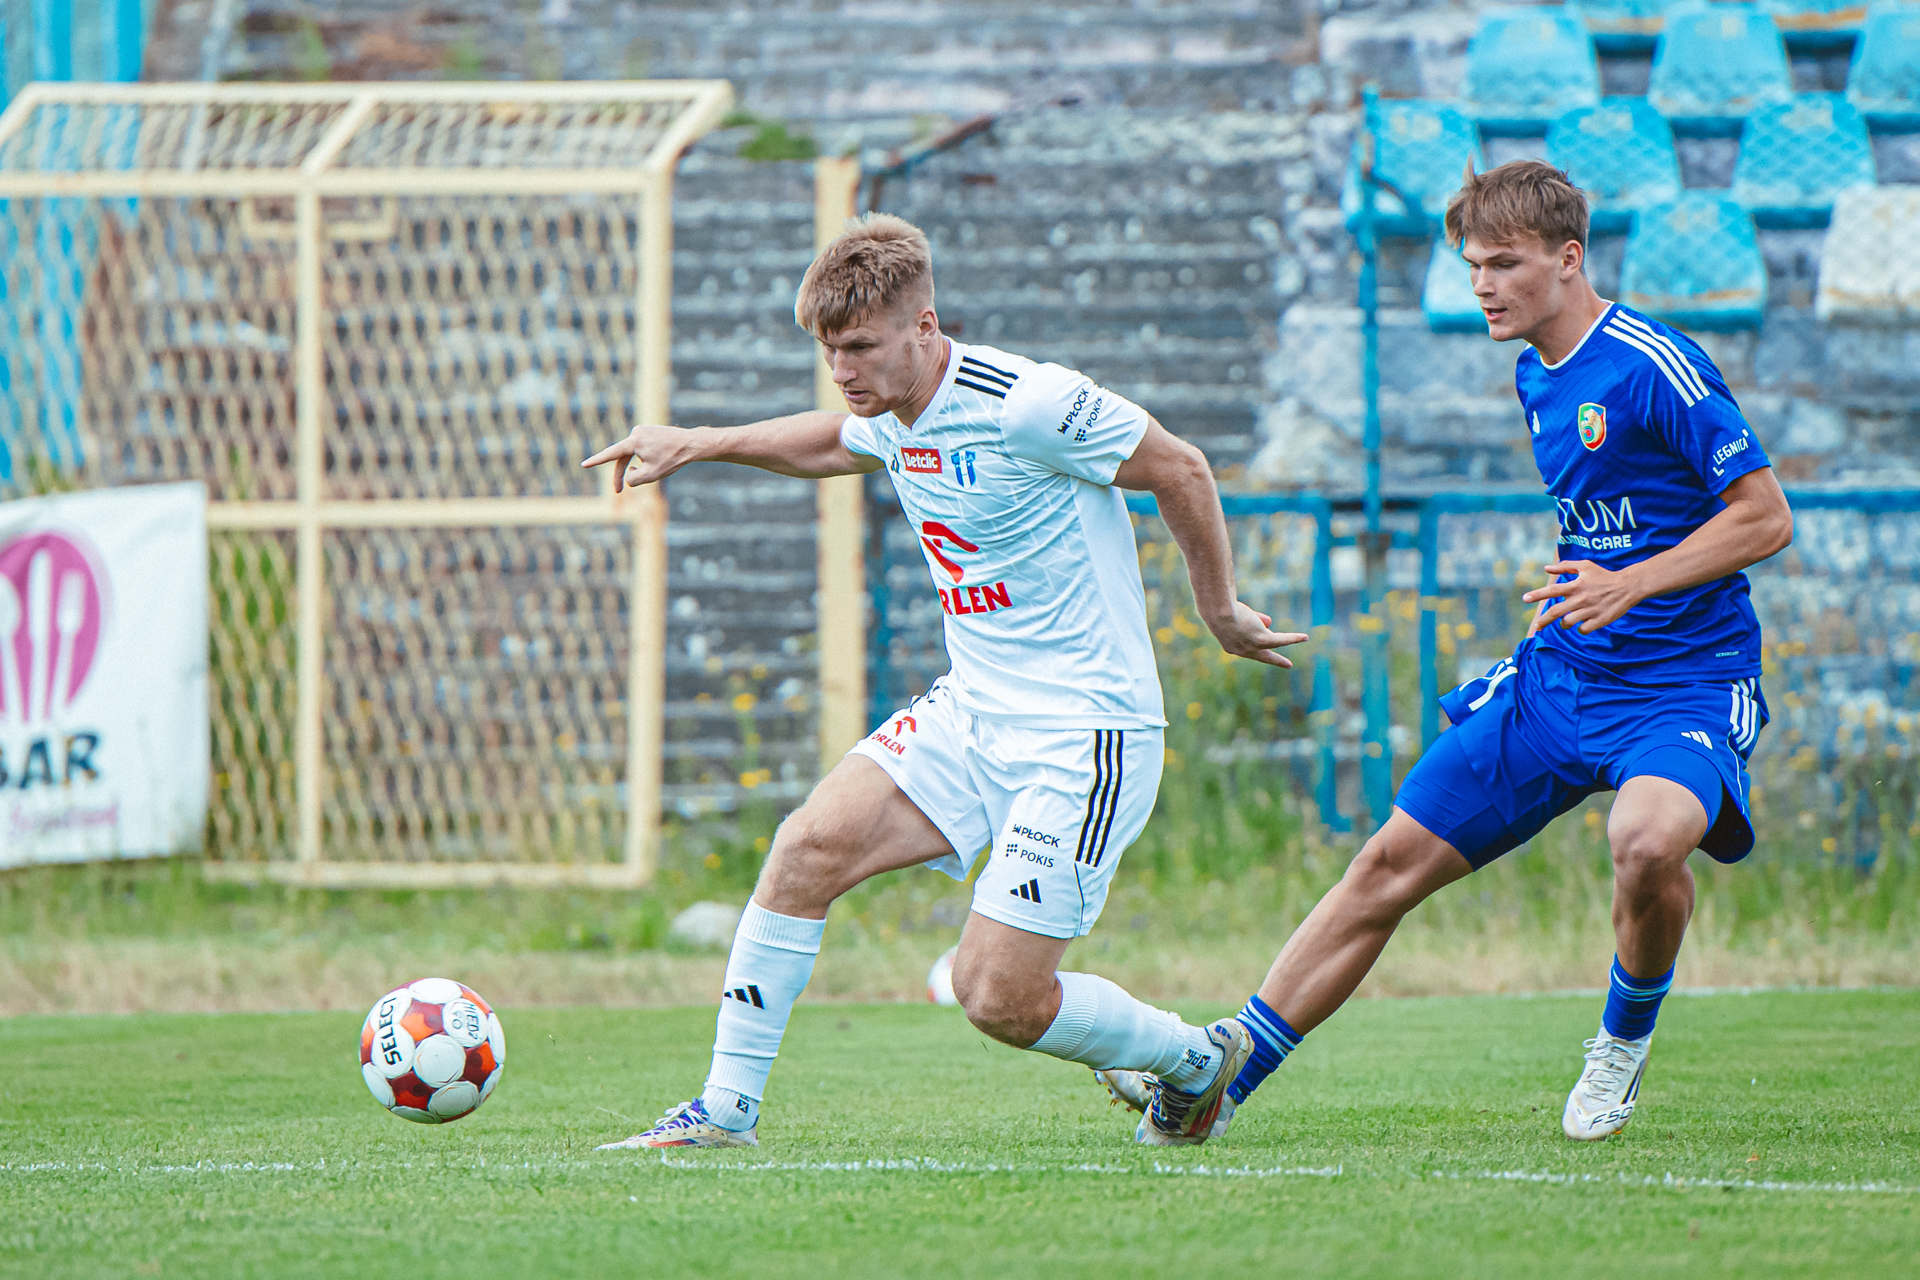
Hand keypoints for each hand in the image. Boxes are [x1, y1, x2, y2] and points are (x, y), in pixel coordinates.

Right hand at [581, 424, 704, 491]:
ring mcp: (643, 430)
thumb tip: (627, 475)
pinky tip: (662, 459)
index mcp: (634, 441)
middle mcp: (636, 432)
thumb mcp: (651, 476)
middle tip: (618, 491)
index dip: (597, 461)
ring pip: (634, 454)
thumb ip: (633, 479)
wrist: (692, 444)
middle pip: (622, 457)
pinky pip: (642, 448)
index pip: (611, 454)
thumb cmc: (672, 460)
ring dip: (639, 465)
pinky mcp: (650, 430)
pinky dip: (646, 458)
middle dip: (621, 474)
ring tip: (660, 467)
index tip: (584, 464)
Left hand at [1206, 601, 1310, 667]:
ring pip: (1273, 644)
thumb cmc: (1222, 609)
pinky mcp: (1262, 640)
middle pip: (1261, 655)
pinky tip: (1305, 637)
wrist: (1219, 612)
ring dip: (1288, 640)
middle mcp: (1241, 650)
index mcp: (1231, 644)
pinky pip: (1281, 640)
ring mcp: (1252, 647)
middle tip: (1288, 665)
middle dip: (1275, 659)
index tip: (1260, 650)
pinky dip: (1293, 638)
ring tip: (1303, 637)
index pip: (1246, 646)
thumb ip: (1253, 620)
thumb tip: (1267, 623)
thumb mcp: (1236, 615)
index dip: (1255, 647)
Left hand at [1522, 560, 1643, 635]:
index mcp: (1576, 585)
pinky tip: (1584, 623)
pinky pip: (1582, 630)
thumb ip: (1565, 566)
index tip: (1525, 598)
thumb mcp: (1586, 566)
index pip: (1552, 591)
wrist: (1628, 587)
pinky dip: (1581, 628)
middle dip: (1543, 620)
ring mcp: (1589, 611)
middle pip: (1555, 612)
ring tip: (1567, 620)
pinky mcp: (1598, 621)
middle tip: (1537, 625)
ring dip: (1564, 623)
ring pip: (1567, 623)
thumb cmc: (1604, 575)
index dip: (1537, 594)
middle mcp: (1580, 599)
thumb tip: (1545, 568)